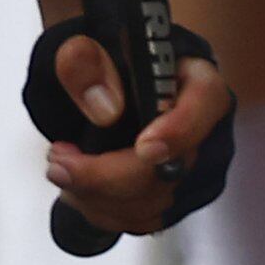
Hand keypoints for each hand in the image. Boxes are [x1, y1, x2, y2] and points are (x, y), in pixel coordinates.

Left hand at [42, 35, 233, 237]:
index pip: (205, 103)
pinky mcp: (170, 199)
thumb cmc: (102, 59)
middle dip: (108, 176)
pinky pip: (140, 219)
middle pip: (173, 168)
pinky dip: (100, 210)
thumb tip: (105, 107)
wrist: (101, 81)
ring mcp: (192, 171)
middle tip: (59, 162)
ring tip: (61, 166)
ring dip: (97, 196)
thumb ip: (86, 62)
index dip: (179, 130)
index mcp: (195, 79)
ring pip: (153, 203)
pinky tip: (77, 185)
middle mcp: (205, 130)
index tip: (144, 147)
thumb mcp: (83, 45)